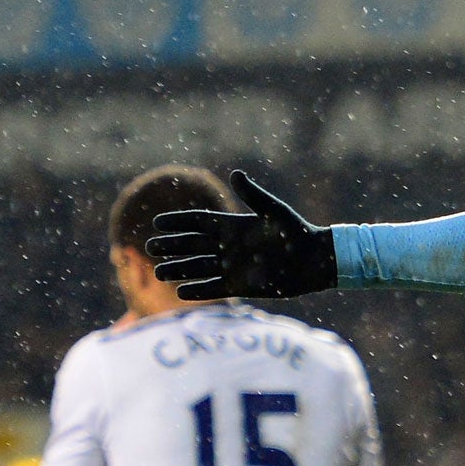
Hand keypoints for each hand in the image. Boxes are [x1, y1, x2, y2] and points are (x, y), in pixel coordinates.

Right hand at [147, 169, 337, 300]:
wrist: (315, 262)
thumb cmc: (298, 233)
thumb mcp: (275, 212)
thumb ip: (253, 195)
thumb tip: (236, 173)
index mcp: (233, 226)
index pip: (198, 222)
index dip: (178, 222)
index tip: (157, 222)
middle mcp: (228, 246)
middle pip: (192, 245)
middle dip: (172, 247)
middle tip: (149, 248)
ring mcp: (233, 267)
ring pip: (199, 268)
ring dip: (179, 270)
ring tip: (159, 273)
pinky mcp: (241, 286)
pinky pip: (214, 288)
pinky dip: (199, 291)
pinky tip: (181, 293)